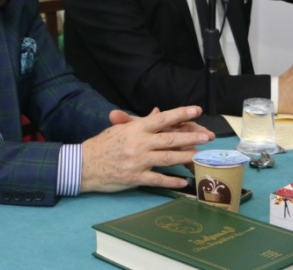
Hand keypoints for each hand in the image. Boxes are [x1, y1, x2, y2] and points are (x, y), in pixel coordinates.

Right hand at [80, 106, 214, 192]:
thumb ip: (140, 122)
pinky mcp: (136, 178)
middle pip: (170, 139)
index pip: (163, 118)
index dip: (181, 114)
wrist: (84, 165)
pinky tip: (184, 182)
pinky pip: (158, 179)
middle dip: (191, 137)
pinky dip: (172, 181)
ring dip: (186, 157)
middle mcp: (139, 143)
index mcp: (135, 128)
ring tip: (201, 155)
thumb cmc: (102, 145)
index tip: (197, 110)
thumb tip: (157, 113)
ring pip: (168, 158)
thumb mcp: (120, 129)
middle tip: (208, 135)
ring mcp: (138, 161)